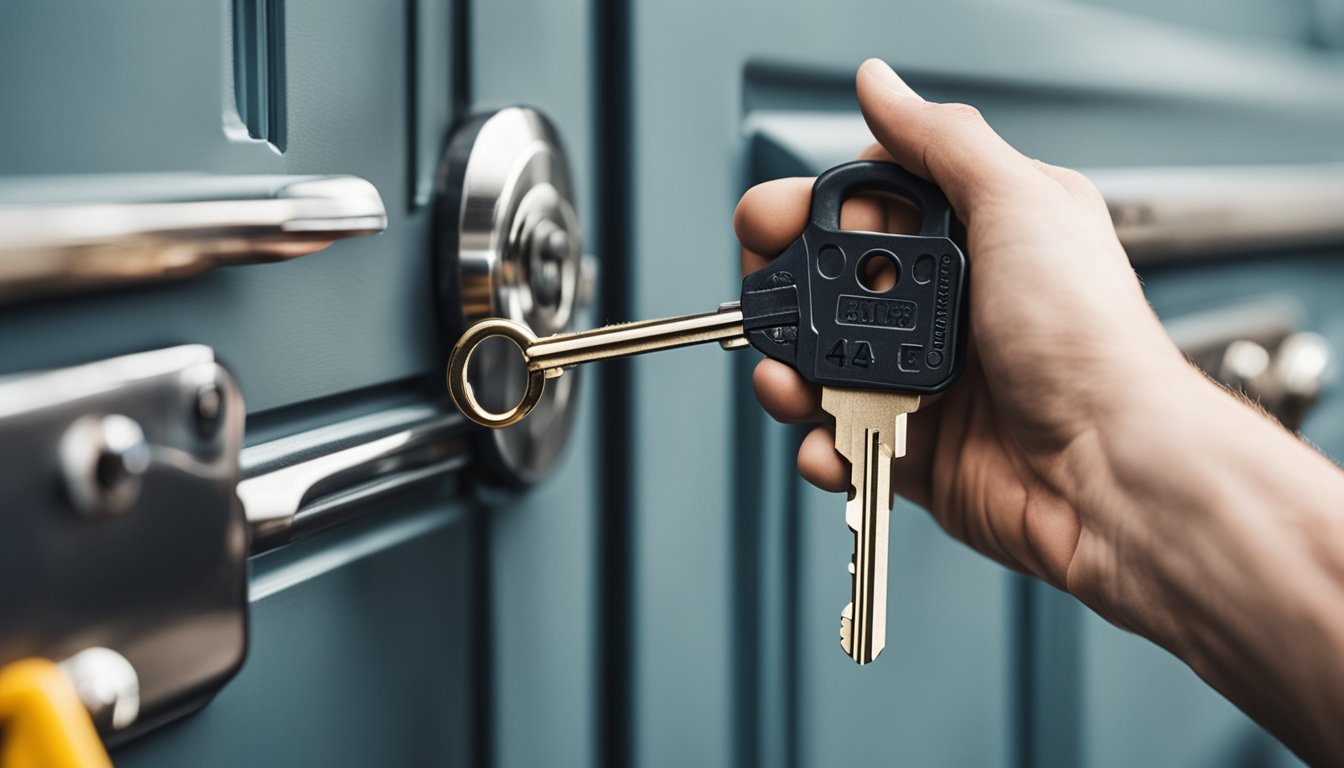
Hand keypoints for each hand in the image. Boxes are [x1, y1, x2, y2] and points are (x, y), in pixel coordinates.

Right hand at [734, 59, 1198, 611]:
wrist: (1114, 474)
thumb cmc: (1092, 344)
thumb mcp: (1020, 206)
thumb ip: (942, 143)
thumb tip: (883, 86)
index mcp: (980, 237)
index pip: (869, 207)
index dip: (815, 210)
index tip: (780, 220)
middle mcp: (951, 306)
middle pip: (833, 285)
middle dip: (787, 292)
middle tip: (768, 296)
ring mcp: (929, 380)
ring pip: (826, 364)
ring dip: (791, 371)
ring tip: (787, 377)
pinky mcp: (917, 448)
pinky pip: (843, 438)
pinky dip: (821, 445)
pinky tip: (826, 438)